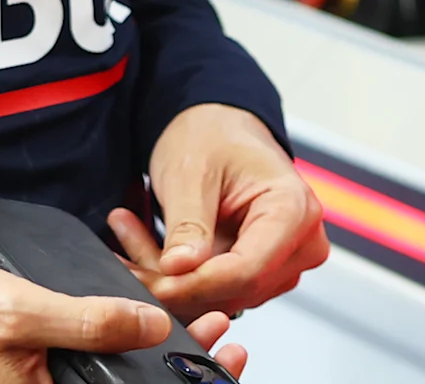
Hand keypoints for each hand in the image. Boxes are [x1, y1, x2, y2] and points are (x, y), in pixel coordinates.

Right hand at [0, 258, 249, 383]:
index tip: (222, 351)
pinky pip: (86, 378)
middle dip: (177, 371)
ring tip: (193, 330)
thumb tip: (150, 327)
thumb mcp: (23, 310)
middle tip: (220, 337)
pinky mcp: (32, 383)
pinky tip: (141, 332)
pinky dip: (118, 358)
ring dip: (152, 364)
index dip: (183, 383)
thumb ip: (89, 323)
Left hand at [109, 103, 329, 317]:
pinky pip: (217, 291)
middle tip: (124, 262)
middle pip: (236, 290)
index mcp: (293, 209)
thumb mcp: (191, 173)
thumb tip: (178, 270)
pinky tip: (145, 246)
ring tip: (128, 238)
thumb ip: (188, 224)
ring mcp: (284, 262)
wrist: (219, 127)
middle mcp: (301, 242)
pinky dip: (178, 276)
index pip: (247, 271)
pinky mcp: (263, 272)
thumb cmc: (213, 136)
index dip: (196, 284)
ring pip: (222, 297)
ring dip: (171, 279)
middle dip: (176, 284)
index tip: (153, 282)